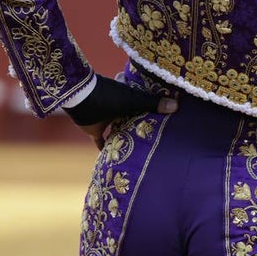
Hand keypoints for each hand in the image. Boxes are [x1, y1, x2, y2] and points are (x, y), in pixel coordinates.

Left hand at [64, 75, 178, 149]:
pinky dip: (106, 148)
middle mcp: (118, 109)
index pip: (143, 104)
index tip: (164, 118)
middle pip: (131, 119)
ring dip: (125, 137)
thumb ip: (152, 104)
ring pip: (118, 130)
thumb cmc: (107, 96)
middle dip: (140, 126)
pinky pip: (102, 141)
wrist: (80, 99)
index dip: (152, 110)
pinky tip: (114, 158)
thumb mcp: (132, 100)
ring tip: (139, 150)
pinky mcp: (95, 130)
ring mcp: (106, 119)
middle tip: (155, 139)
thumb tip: (176, 106)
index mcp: (127, 98)